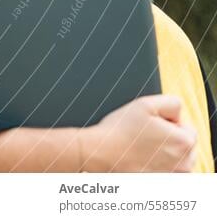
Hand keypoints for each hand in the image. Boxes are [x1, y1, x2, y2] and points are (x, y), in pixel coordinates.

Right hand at [80, 95, 196, 171]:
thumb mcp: (146, 103)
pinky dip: (156, 166)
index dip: (167, 122)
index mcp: (184, 142)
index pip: (187, 128)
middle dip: (168, 138)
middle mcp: (183, 164)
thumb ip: (171, 103)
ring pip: (176, 160)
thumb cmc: (119, 130)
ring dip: (164, 153)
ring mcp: (172, 177)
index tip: (149, 124)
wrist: (99, 153)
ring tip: (141, 148)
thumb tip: (177, 115)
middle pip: (184, 146)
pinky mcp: (160, 184)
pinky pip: (165, 172)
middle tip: (144, 135)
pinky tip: (140, 159)